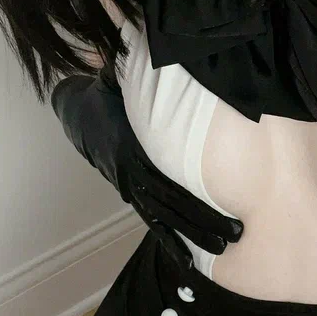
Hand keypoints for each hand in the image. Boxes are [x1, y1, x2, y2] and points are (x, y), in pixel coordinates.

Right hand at [51, 69, 243, 269]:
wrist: (80, 108)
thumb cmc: (112, 93)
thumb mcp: (129, 82)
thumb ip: (149, 79)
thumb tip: (167, 53)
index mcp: (137, 147)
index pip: (168, 175)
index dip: (195, 191)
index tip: (227, 199)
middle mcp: (134, 171)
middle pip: (171, 202)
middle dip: (202, 218)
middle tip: (235, 233)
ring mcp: (132, 186)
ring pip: (165, 216)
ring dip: (193, 232)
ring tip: (222, 247)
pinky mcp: (133, 194)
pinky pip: (154, 221)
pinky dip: (171, 241)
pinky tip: (190, 262)